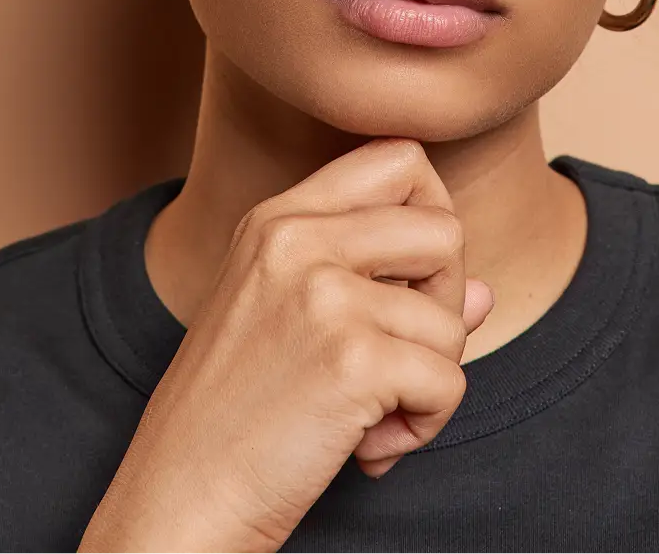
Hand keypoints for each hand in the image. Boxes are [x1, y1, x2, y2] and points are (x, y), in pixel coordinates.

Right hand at [78, 138, 494, 553]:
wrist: (178, 499)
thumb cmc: (233, 420)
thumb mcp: (291, 325)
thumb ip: (383, 290)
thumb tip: (481, 295)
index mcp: (276, 219)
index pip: (398, 158)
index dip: (431, 214)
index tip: (410, 282)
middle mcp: (297, 239)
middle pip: (444, 227)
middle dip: (445, 301)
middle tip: (400, 355)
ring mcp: (324, 294)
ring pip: (455, 320)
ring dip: (430, 382)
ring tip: (371, 418)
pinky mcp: (353, 360)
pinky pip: (449, 383)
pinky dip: (425, 425)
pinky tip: (369, 449)